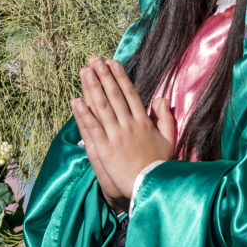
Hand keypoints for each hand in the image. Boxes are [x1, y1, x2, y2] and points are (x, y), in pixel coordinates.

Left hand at [72, 57, 175, 212]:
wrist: (150, 186)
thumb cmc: (160, 165)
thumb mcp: (169, 139)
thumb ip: (165, 117)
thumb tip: (161, 98)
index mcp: (143, 122)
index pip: (130, 93)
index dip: (120, 76)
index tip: (112, 62)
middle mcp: (128, 125)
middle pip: (114, 95)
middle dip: (103, 76)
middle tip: (94, 59)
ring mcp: (115, 136)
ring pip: (102, 107)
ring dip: (92, 88)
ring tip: (84, 71)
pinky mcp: (104, 149)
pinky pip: (92, 128)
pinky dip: (83, 114)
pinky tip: (76, 101)